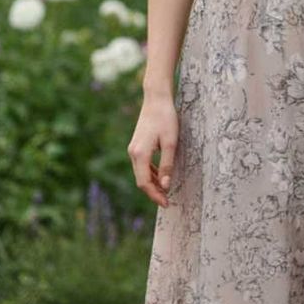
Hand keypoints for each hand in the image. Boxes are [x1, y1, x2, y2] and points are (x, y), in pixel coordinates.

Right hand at [127, 91, 178, 207]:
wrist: (156, 99)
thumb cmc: (166, 119)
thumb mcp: (170, 143)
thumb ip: (167, 165)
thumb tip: (166, 186)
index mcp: (139, 154)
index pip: (144, 183)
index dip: (155, 195)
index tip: (166, 203)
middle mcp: (133, 153)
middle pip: (141, 180)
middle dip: (153, 192)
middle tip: (168, 201)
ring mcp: (133, 149)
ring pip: (141, 173)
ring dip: (152, 183)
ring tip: (166, 191)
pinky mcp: (137, 145)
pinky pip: (142, 165)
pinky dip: (151, 173)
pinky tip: (162, 176)